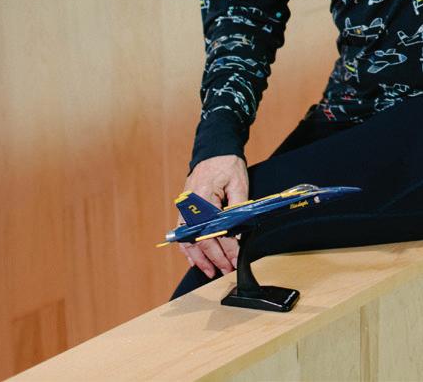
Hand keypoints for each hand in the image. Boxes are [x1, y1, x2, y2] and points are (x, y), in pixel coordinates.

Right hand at [177, 154, 248, 278]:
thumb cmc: (227, 164)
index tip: (235, 259)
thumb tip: (240, 232)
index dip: (227, 248)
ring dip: (200, 258)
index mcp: (204, 198)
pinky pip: (183, 234)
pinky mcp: (185, 210)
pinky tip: (194, 260)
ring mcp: (185, 209)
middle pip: (202, 239)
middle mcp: (190, 206)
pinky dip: (188, 249)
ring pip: (189, 240)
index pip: (216, 230)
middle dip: (215, 258)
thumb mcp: (238, 182)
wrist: (214, 150)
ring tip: (211, 272)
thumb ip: (238, 208)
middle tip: (226, 270)